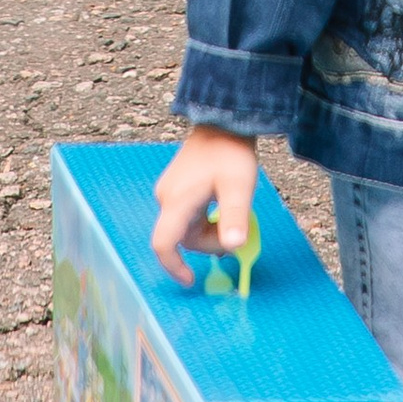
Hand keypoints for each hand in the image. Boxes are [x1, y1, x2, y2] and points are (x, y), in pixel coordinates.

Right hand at [151, 125, 259, 282]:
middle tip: (237, 233)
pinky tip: (222, 206)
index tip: (191, 279)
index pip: (164, 244)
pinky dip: (206, 219)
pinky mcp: (177, 187)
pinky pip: (188, 215)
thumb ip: (234, 217)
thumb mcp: (238, 186)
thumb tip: (233, 248)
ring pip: (187, 228)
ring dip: (209, 230)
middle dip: (209, 242)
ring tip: (233, 213)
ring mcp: (170, 191)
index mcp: (177, 201)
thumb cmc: (230, 152)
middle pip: (182, 238)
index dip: (174, 266)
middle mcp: (167, 198)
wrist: (223, 121)